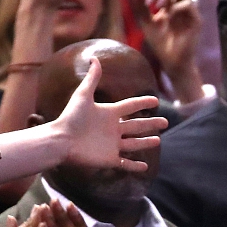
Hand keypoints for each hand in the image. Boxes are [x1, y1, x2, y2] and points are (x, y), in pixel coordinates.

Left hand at [53, 57, 167, 170]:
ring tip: (158, 140)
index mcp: (109, 114)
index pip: (130, 107)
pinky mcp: (109, 159)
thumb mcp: (83, 96)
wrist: (61, 140)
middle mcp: (113, 129)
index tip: (155, 100)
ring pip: (133, 144)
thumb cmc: (71, 118)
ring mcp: (112, 145)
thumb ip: (92, 79)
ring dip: (145, 143)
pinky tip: (145, 167)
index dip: (142, 103)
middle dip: (151, 124)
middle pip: (136, 126)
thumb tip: (95, 58)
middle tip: (165, 122)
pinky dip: (135, 167)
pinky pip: (125, 163)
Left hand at [130, 0, 203, 102]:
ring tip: (158, 6)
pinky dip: (175, 7)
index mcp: (169, 3)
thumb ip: (139, 7)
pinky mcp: (196, 20)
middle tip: (149, 1)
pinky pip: (189, 4)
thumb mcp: (145, 23)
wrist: (171, 61)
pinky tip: (168, 18)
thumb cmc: (160, 43)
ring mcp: (189, 11)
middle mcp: (180, 4)